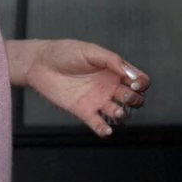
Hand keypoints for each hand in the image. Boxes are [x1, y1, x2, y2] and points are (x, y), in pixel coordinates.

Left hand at [25, 40, 150, 136]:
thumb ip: (111, 60)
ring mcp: (97, 100)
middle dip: (135, 99)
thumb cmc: (64, 52)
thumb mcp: (90, 51)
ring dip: (122, 114)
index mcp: (114, 70)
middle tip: (124, 96)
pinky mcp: (84, 112)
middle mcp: (109, 86)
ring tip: (116, 111)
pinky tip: (106, 131)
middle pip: (134, 99)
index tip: (134, 83)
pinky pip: (98, 124)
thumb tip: (131, 74)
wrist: (40, 64)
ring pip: (120, 113)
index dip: (142, 84)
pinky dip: (104, 130)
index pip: (139, 80)